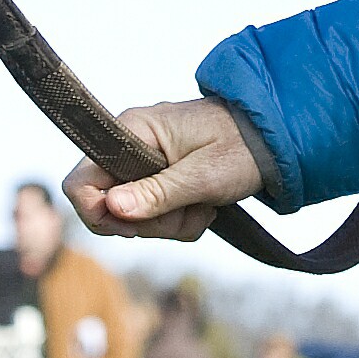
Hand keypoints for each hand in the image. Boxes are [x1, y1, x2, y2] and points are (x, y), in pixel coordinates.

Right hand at [65, 98, 265, 241]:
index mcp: (131, 131)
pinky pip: (154, 216)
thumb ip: (157, 193)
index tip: (133, 226)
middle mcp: (130, 145)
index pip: (80, 182)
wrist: (278, 141)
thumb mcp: (203, 175)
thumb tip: (112, 208)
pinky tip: (205, 209)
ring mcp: (144, 163)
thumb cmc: (243, 147)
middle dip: (147, 223)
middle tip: (186, 213)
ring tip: (203, 207)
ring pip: (132, 218)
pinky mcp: (160, 179)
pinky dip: (179, 222)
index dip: (97, 212)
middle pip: (107, 208)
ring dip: (169, 224)